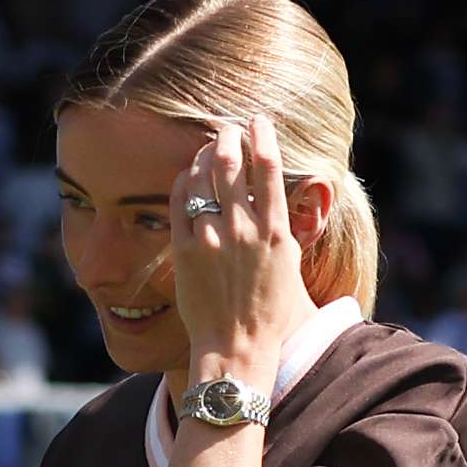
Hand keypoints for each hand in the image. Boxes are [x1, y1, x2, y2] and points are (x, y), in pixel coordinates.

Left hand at [170, 116, 317, 384]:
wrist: (236, 346)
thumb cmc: (267, 310)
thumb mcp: (287, 263)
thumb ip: (279, 226)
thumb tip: (274, 195)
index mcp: (274, 231)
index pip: (269, 167)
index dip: (263, 136)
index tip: (259, 121)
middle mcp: (242, 230)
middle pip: (230, 163)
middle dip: (228, 136)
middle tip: (227, 128)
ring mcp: (211, 239)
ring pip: (202, 178)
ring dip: (204, 155)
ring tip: (208, 148)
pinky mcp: (184, 251)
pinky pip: (179, 203)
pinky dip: (183, 182)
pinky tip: (187, 176)